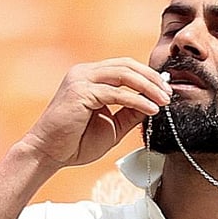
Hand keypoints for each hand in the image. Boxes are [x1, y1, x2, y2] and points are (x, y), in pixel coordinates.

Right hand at [19, 57, 171, 167]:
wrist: (49, 153)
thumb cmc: (75, 142)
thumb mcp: (112, 126)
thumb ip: (130, 113)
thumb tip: (153, 104)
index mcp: (90, 76)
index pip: (125, 67)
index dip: (148, 76)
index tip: (166, 91)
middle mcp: (84, 73)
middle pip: (127, 65)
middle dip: (152, 79)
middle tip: (169, 94)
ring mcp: (81, 79)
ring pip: (124, 74)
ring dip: (148, 87)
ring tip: (164, 100)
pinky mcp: (81, 92)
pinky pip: (117, 93)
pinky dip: (137, 100)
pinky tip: (151, 109)